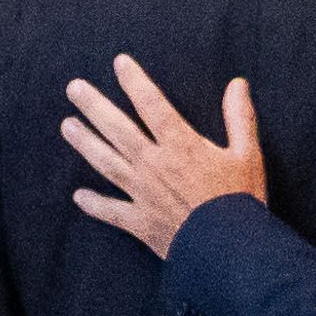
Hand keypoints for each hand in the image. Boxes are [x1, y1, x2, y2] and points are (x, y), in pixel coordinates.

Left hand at [62, 55, 270, 257]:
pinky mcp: (141, 223)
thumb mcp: (248, 155)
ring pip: (107, 163)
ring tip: (67, 125)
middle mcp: (155, 165)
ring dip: (85, 143)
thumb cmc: (241, 202)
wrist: (230, 252)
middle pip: (118, 129)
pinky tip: (79, 196)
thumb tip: (238, 84)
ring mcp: (143, 194)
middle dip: (94, 106)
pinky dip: (95, 204)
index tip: (120, 63)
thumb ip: (239, 118)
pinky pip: (112, 212)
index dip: (135, 82)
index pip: (153, 105)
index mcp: (181, 146)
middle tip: (73, 88)